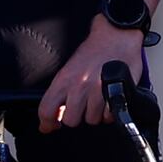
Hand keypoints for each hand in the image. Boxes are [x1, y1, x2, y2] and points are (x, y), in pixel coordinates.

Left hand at [43, 19, 148, 134]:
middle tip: (83, 105)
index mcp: (63, 80)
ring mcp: (97, 91)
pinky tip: (110, 100)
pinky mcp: (115, 93)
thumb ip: (60, 93)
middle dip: (78, 115)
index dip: (48, 123)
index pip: (46, 110)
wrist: (116, 35)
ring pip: (92, 120)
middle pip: (71, 120)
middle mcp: (78, 86)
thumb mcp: (69, 68)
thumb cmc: (93, 51)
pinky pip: (109, 116)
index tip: (52, 125)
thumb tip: (50, 120)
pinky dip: (110, 112)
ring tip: (99, 99)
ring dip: (96, 113)